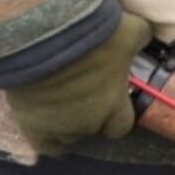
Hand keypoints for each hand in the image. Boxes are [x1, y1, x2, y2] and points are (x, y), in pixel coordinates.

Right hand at [7, 13, 150, 155]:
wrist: (44, 38)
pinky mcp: (31, 127)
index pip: (122, 124)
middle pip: (92, 127)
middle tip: (82, 92)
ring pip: (67, 135)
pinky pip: (43, 144)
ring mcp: (58, 127)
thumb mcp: (130, 30)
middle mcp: (88, 122)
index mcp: (114, 104)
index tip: (111, 101)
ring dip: (66, 122)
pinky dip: (45, 135)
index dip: (117, 114)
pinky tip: (44, 122)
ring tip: (61, 101)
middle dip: (90, 113)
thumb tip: (143, 36)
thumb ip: (140, 39)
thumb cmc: (92, 35)